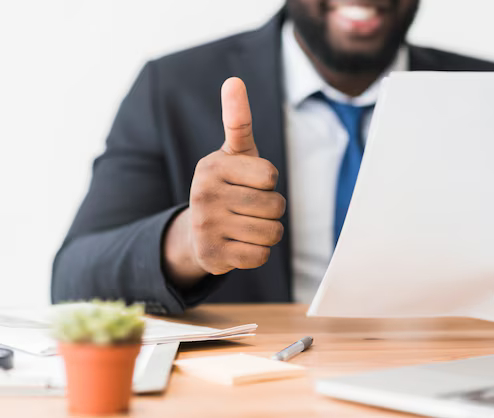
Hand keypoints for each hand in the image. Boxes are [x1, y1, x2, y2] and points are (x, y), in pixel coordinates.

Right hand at [164, 77, 285, 284]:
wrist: (198, 231)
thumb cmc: (228, 185)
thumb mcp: (234, 153)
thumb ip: (238, 120)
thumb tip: (234, 80)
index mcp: (213, 166)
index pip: (270, 177)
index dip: (268, 182)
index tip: (251, 182)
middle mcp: (204, 194)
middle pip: (274, 206)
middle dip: (271, 210)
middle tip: (249, 208)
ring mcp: (206, 226)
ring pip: (271, 233)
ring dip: (268, 232)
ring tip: (247, 226)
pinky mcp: (212, 256)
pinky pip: (260, 256)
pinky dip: (257, 252)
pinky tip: (240, 244)